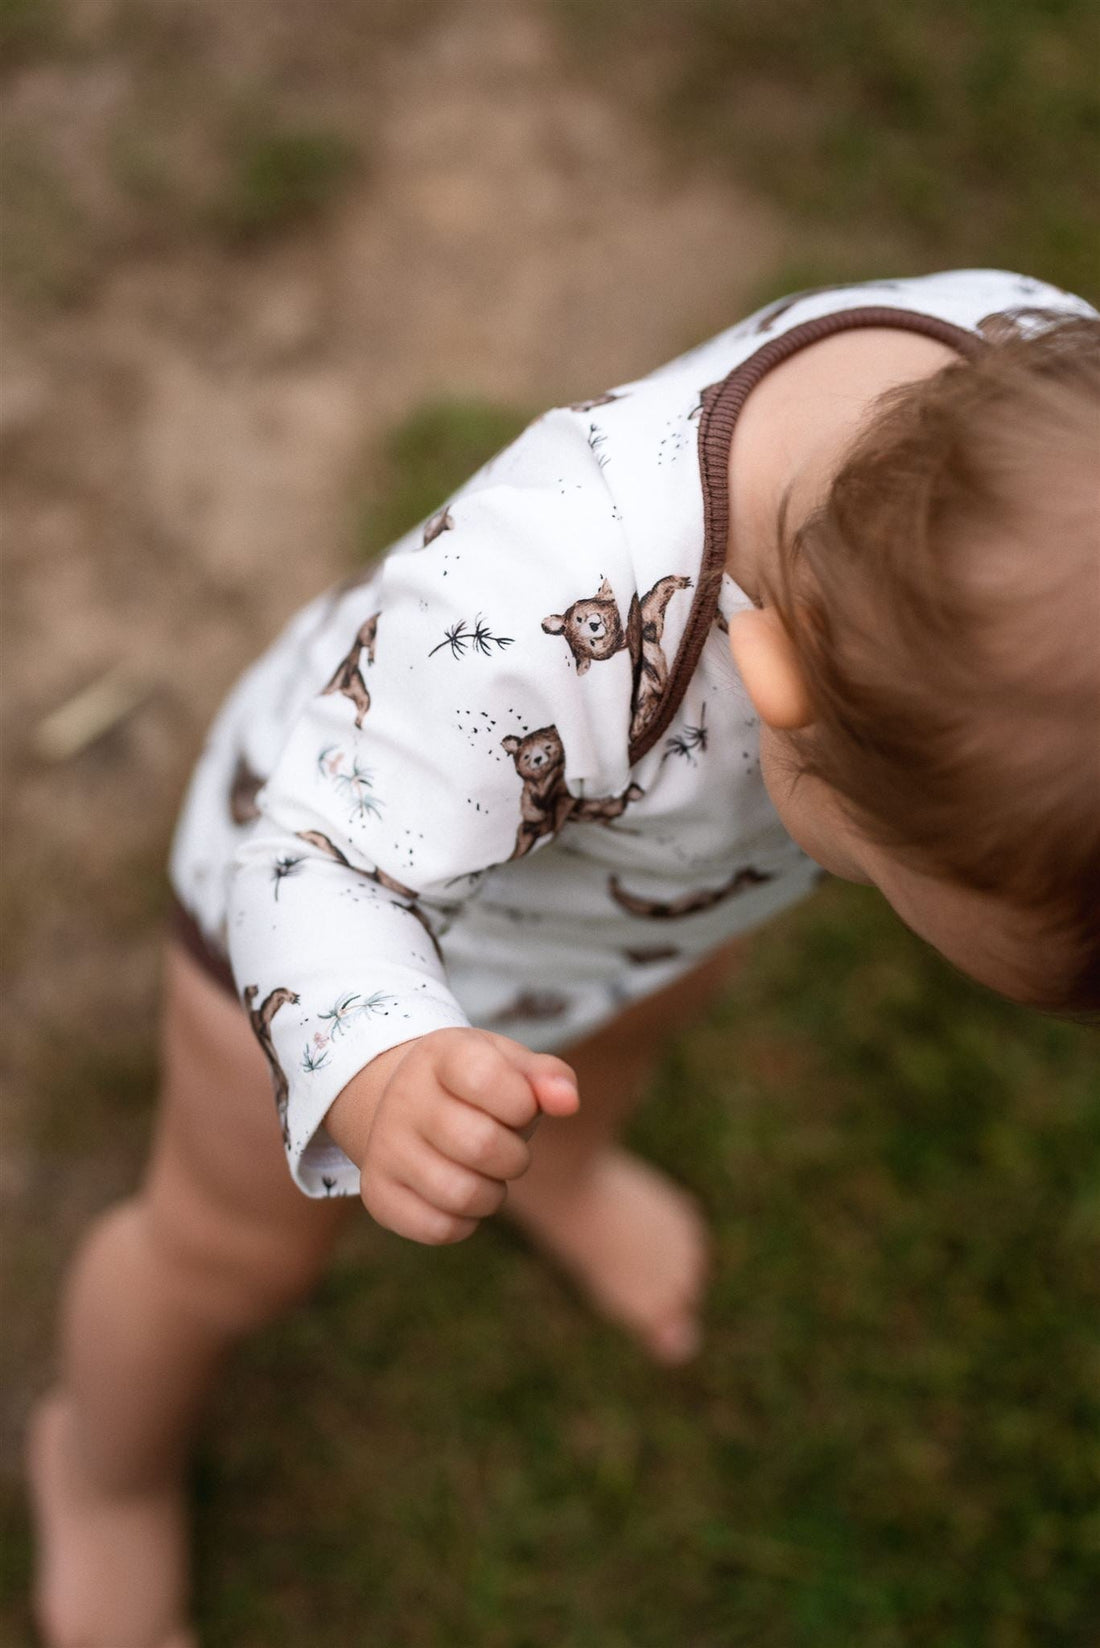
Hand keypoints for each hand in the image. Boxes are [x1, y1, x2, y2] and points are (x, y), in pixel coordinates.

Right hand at [325, 1028, 578, 1243]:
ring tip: (485, 1173)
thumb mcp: (511, 1066)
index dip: (521, 1103)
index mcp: (440, 1054)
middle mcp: (402, 1097)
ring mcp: (384, 1147)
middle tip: (507, 1148)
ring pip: (461, 1195)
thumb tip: (568, 1103)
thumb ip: (548, 1077)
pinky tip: (460, 1192)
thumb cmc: (480, 1086)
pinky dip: (465, 1221)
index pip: (486, 1079)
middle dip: (514, 1156)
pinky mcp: (378, 1193)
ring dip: (493, 1193)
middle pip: (480, 1145)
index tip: (520, 1106)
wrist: (411, 1104)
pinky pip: (439, 1229)